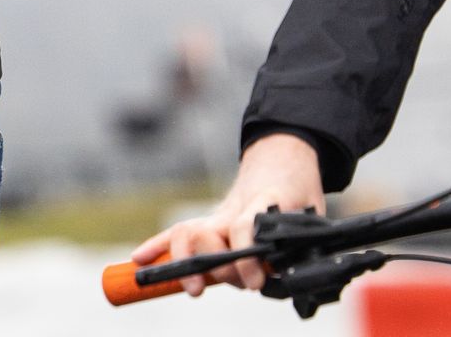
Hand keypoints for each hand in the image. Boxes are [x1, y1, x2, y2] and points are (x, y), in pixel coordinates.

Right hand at [132, 133, 325, 294]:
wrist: (282, 160)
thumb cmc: (297, 194)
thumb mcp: (310, 215)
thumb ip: (299, 244)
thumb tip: (288, 278)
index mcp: (265, 203)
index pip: (246, 227)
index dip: (247, 256)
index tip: (254, 281)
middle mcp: (235, 210)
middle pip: (210, 235)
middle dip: (217, 266)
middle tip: (239, 285)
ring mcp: (219, 216)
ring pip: (190, 233)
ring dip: (185, 263)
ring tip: (193, 289)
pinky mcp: (210, 222)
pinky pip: (179, 233)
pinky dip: (158, 246)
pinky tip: (140, 260)